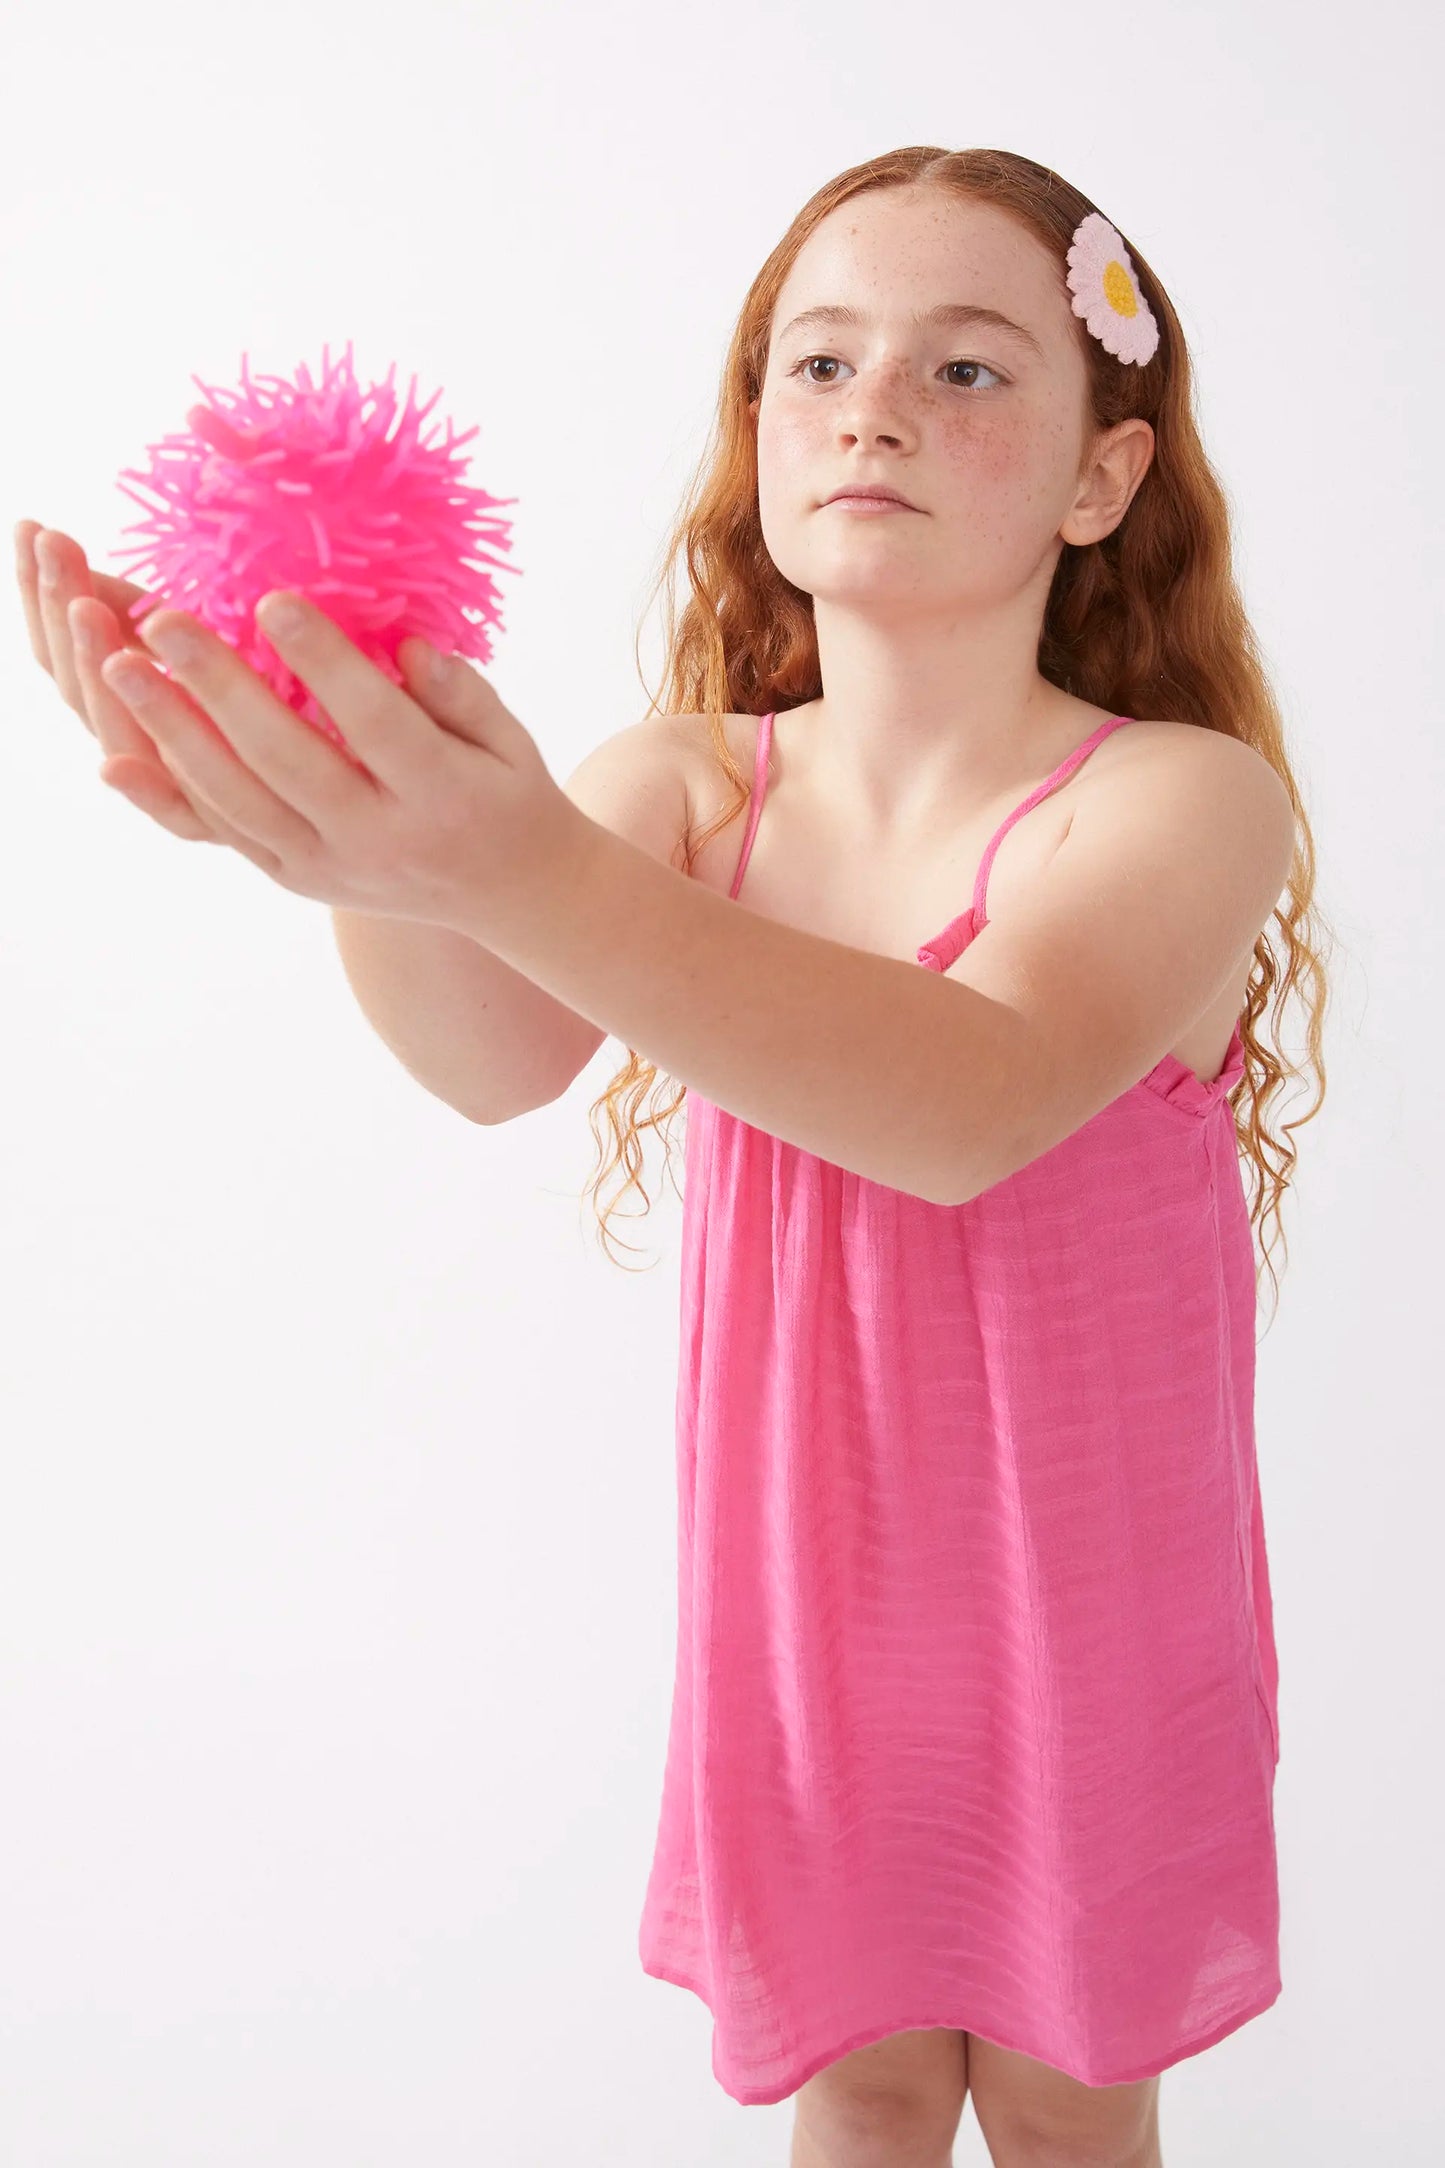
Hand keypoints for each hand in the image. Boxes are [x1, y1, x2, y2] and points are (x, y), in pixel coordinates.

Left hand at [18, 519, 575, 929]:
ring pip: (239, 802)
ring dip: (172, 734)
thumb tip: (406, 648)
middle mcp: (377, 838)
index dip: (322, 661)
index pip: (373, 721)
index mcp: (441, 794)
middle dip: (219, 686)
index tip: (272, 598)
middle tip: (162, 619)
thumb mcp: (510, 739)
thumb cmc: (504, 790)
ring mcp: (328, 866)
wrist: (505, 895)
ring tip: (118, 667)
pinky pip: (223, 833)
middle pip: (287, 759)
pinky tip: (116, 754)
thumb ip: (461, 694)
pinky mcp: (293, 878)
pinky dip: (168, 795)